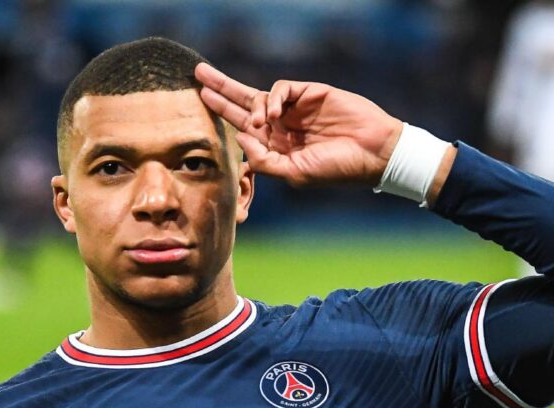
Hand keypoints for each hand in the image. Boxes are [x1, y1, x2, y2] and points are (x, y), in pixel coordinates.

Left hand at [196, 63, 402, 186]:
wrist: (370, 153)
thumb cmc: (335, 169)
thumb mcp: (294, 174)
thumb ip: (265, 160)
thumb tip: (241, 138)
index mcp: (275, 147)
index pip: (242, 127)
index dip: (222, 114)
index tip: (203, 102)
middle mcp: (281, 126)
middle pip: (242, 103)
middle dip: (220, 89)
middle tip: (197, 74)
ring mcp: (294, 109)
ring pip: (259, 94)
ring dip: (250, 103)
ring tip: (260, 120)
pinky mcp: (309, 93)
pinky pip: (281, 88)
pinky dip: (274, 98)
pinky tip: (274, 114)